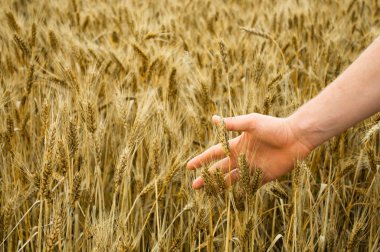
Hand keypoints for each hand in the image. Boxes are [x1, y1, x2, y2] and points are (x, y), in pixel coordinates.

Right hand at [186, 113, 312, 188]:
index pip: (215, 153)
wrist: (295, 137)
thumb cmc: (273, 126)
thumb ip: (233, 124)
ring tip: (208, 193)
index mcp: (237, 145)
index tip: (189, 166)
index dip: (202, 159)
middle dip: (207, 176)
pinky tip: (229, 199)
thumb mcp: (251, 123)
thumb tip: (214, 119)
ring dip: (220, 185)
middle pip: (220, 169)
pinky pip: (249, 186)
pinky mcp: (263, 177)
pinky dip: (239, 192)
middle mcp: (242, 157)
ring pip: (231, 179)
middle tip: (194, 186)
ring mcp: (252, 168)